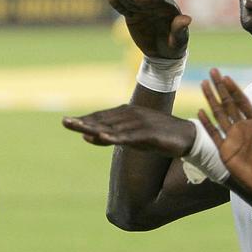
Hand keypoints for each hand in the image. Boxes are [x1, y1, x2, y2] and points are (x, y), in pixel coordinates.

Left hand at [62, 104, 195, 156]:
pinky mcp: (150, 133)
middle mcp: (131, 115)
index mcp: (125, 114)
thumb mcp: (129, 138)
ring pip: (114, 127)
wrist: (186, 136)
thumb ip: (108, 136)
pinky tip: (104, 137)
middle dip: (84, 121)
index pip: (100, 117)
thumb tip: (84, 137)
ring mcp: (140, 123)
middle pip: (103, 120)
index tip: (66, 122)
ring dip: (96, 127)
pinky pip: (130, 136)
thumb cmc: (156, 136)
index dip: (84, 119)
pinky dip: (117, 137)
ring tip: (79, 128)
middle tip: (65, 122)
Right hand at [107, 0, 190, 58]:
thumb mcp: (179, 40)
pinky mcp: (133, 15)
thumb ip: (180, 29)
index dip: (148, 0)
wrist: (163, 54)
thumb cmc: (175, 46)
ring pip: (132, 1)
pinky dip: (117, 3)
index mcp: (168, 8)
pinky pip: (124, 9)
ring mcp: (143, 9)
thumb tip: (188, 18)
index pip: (157, 2)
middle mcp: (155, 5)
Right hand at [198, 69, 251, 198]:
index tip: (226, 77)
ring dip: (211, 100)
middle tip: (212, 72)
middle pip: (228, 104)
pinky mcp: (225, 151)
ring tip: (204, 85)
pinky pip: (213, 135)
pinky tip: (200, 112)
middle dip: (221, 88)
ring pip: (219, 115)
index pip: (243, 103)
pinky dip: (206, 124)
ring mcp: (232, 139)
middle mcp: (242, 128)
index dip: (235, 90)